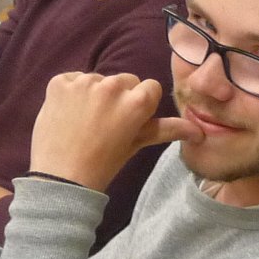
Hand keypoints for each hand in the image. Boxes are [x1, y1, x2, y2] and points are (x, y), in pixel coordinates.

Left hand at [27, 72, 195, 191]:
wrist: (60, 179)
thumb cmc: (103, 164)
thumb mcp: (136, 145)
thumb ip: (166, 130)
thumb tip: (199, 131)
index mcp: (137, 102)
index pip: (149, 87)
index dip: (141, 105)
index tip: (130, 121)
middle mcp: (112, 86)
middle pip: (124, 80)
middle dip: (120, 97)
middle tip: (106, 123)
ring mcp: (82, 82)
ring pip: (98, 79)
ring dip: (94, 94)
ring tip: (84, 120)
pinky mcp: (58, 82)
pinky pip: (72, 79)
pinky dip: (70, 93)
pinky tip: (68, 113)